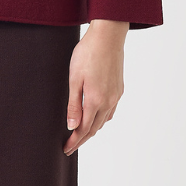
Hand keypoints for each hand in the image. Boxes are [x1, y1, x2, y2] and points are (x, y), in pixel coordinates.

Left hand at [64, 19, 128, 154]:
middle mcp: (108, 101)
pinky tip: (96, 116)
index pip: (84, 129)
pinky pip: (110, 111)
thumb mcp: (74, 78)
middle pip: (94, 128)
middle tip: (70, 146)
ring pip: (103, 120)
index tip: (66, 149)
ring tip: (81, 133)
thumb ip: (73, 104)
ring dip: (92, 129)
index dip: (74, 141)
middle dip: (82, 139)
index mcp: (95, 100)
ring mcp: (115, 95)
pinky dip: (101, 118)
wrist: (107, 36)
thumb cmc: (88, 53)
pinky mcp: (119, 88)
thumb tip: (72, 127)